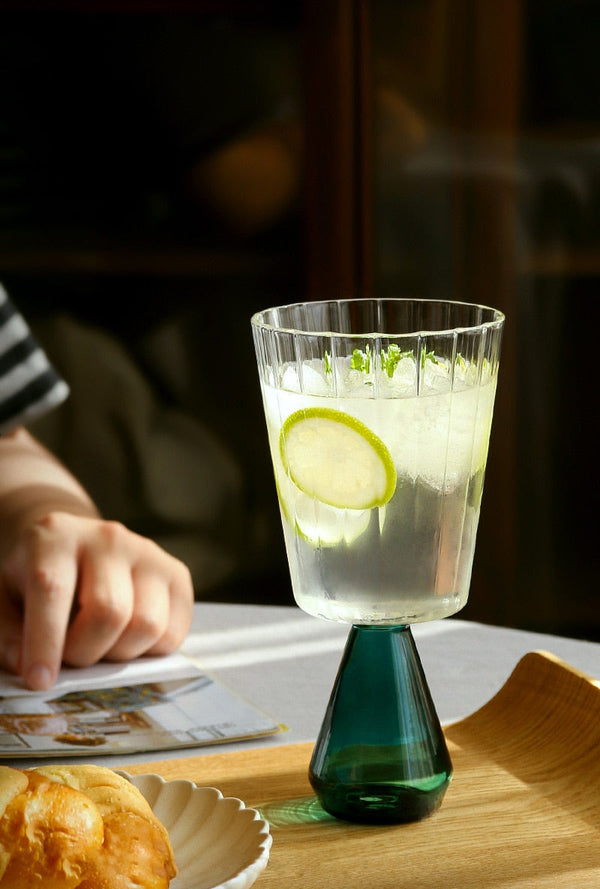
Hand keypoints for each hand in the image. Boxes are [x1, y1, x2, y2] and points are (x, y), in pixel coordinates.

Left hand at [0, 512, 193, 690]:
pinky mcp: (176, 574)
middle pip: (108, 612)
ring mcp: (148, 553)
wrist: (78, 545)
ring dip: (119, 655)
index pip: (53, 589)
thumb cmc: (38, 576)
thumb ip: (7, 635)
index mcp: (56, 536)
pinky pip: (173, 633)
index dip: (45, 640)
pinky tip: (126, 639)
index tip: (39, 680)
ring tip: (100, 646)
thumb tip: (30, 668)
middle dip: (86, 653)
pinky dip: (149, 652)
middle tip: (71, 657)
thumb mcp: (5, 597)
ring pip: (146, 625)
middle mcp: (108, 537)